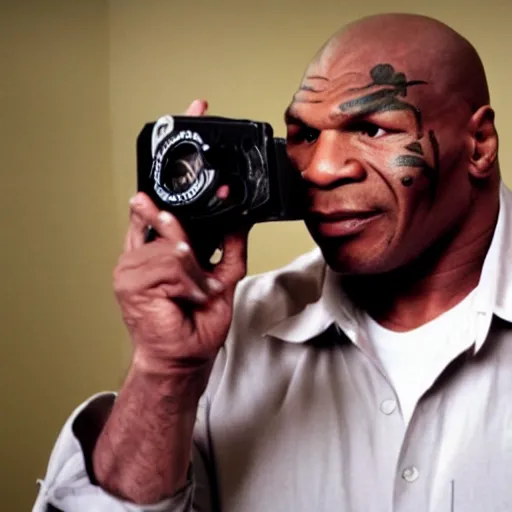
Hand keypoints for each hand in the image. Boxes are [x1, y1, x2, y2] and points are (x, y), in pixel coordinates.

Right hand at [114, 100, 249, 375]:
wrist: (184, 355)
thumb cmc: (197, 318)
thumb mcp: (223, 275)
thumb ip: (228, 244)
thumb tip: (240, 215)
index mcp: (160, 241)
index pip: (162, 191)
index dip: (173, 153)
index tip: (190, 114)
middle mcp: (142, 246)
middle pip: (155, 206)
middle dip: (173, 210)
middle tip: (194, 221)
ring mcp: (131, 262)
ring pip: (172, 241)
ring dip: (196, 268)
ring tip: (199, 290)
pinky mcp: (129, 279)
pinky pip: (170, 263)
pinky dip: (189, 280)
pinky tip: (188, 296)